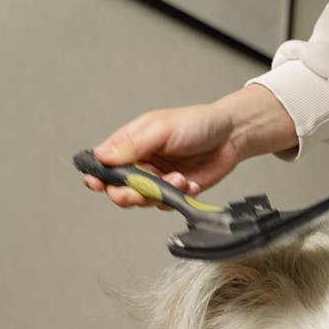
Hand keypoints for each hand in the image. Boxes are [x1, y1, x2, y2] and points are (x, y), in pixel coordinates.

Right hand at [83, 84, 297, 207]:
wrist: (231, 136)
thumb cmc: (197, 123)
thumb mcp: (161, 129)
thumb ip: (132, 145)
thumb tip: (101, 156)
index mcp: (131, 144)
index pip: (103, 163)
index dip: (97, 176)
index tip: (97, 183)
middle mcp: (141, 163)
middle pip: (119, 189)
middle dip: (128, 194)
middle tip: (141, 190)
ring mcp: (158, 180)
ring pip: (143, 201)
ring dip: (159, 194)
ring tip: (178, 178)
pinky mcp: (175, 193)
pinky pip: (167, 205)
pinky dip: (177, 197)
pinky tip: (189, 182)